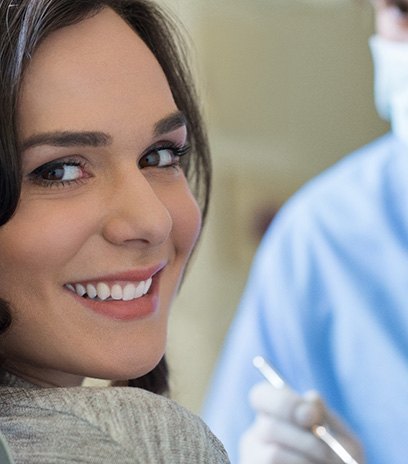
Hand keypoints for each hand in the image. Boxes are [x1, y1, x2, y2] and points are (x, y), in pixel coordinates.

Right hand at [239, 382, 363, 463]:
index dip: (283, 401)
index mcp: (274, 415)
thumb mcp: (341, 438)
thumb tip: (311, 397)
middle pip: (268, 426)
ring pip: (274, 454)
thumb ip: (326, 416)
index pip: (260, 395)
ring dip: (307, 460)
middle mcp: (257, 434)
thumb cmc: (341, 463)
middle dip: (304, 440)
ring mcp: (253, 458)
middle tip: (326, 452)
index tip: (311, 415)